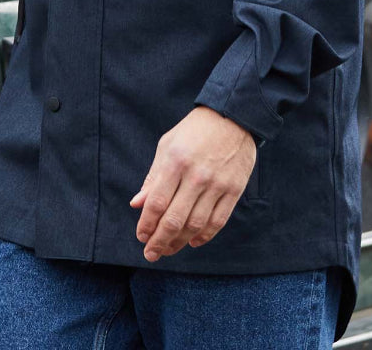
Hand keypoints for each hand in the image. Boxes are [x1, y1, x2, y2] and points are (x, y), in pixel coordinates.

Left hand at [129, 105, 256, 260]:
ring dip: (179, 242)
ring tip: (169, 249)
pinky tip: (192, 241)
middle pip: (175, 219)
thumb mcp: (167, 145)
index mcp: (175, 162)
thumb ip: (153, 176)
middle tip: (151, 254)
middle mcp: (196, 175)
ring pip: (196, 225)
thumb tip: (137, 204)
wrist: (232, 117)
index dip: (146, 224)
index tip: (141, 237)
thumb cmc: (194, 131)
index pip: (156, 202)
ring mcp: (217, 184)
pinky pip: (218, 221)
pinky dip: (204, 236)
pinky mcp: (234, 190)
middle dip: (159, 241)